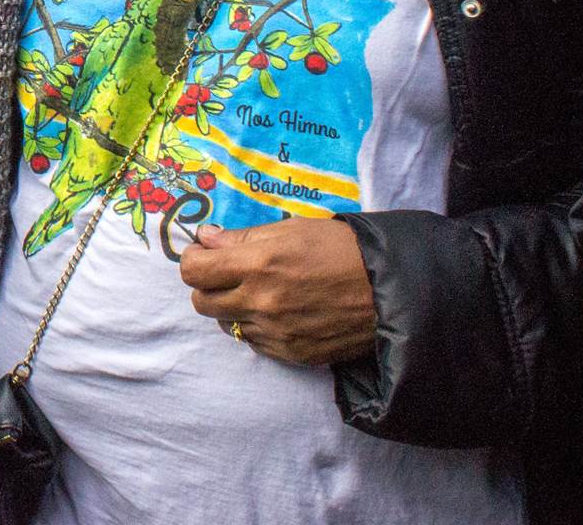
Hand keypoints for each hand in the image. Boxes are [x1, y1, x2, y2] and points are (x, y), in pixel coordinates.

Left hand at [179, 218, 375, 365]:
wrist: (389, 291)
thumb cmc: (341, 250)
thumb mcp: (291, 229)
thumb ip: (242, 238)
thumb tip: (205, 238)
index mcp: (258, 265)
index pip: (193, 271)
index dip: (194, 261)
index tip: (204, 256)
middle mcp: (261, 303)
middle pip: (200, 302)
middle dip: (208, 285)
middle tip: (228, 274)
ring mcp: (275, 332)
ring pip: (225, 324)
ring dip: (231, 307)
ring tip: (258, 292)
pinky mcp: (291, 354)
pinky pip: (253, 342)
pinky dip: (256, 327)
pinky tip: (278, 312)